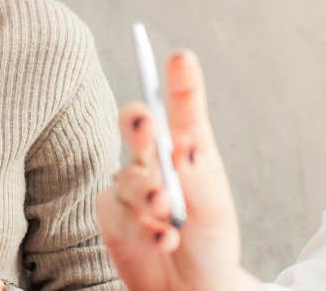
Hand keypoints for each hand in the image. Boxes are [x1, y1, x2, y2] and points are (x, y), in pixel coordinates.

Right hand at [96, 50, 261, 290]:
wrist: (190, 290)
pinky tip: (161, 241)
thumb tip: (182, 146)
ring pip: (128, 177)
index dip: (181, 83)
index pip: (184, 110)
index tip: (181, 58)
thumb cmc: (209, 244)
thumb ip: (197, 177)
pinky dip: (141, 227)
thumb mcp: (214, 209)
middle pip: (138, 126)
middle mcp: (156, 160)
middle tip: (148, 127)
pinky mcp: (112, 215)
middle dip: (139, 124)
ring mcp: (131, 186)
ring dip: (148, 195)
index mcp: (189, 150)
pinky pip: (116, 211)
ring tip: (168, 217)